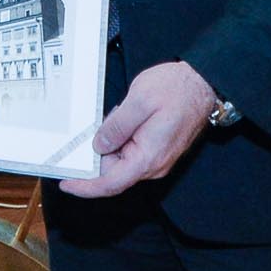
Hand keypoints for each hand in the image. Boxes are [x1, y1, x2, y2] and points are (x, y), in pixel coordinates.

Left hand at [60, 60, 215, 198]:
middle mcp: (153, 164)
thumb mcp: (139, 101)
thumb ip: (116, 126)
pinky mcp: (157, 150)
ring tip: (111, 118)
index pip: (110, 183)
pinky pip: (131, 153)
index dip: (85, 186)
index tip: (67, 183)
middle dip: (95, 158)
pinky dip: (119, 141)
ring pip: (121, 162)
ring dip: (108, 146)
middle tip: (83, 134)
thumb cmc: (176, 89)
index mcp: (147, 157)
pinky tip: (120, 120)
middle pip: (113, 173)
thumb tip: (99, 146)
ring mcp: (157, 158)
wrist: (203, 83)